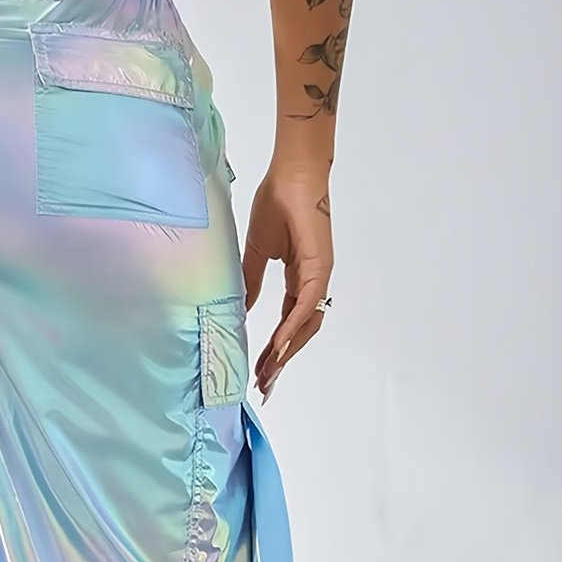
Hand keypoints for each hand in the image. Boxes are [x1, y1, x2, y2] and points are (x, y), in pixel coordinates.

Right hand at [241, 166, 334, 400]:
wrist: (291, 177)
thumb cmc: (276, 203)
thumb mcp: (256, 251)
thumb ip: (250, 281)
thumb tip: (243, 307)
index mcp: (298, 279)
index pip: (287, 323)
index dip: (274, 348)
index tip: (259, 370)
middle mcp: (312, 283)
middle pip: (299, 332)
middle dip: (281, 360)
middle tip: (263, 384)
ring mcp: (317, 278)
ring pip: (304, 325)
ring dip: (286, 352)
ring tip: (268, 374)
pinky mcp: (318, 268)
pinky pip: (304, 306)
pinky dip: (291, 328)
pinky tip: (277, 346)